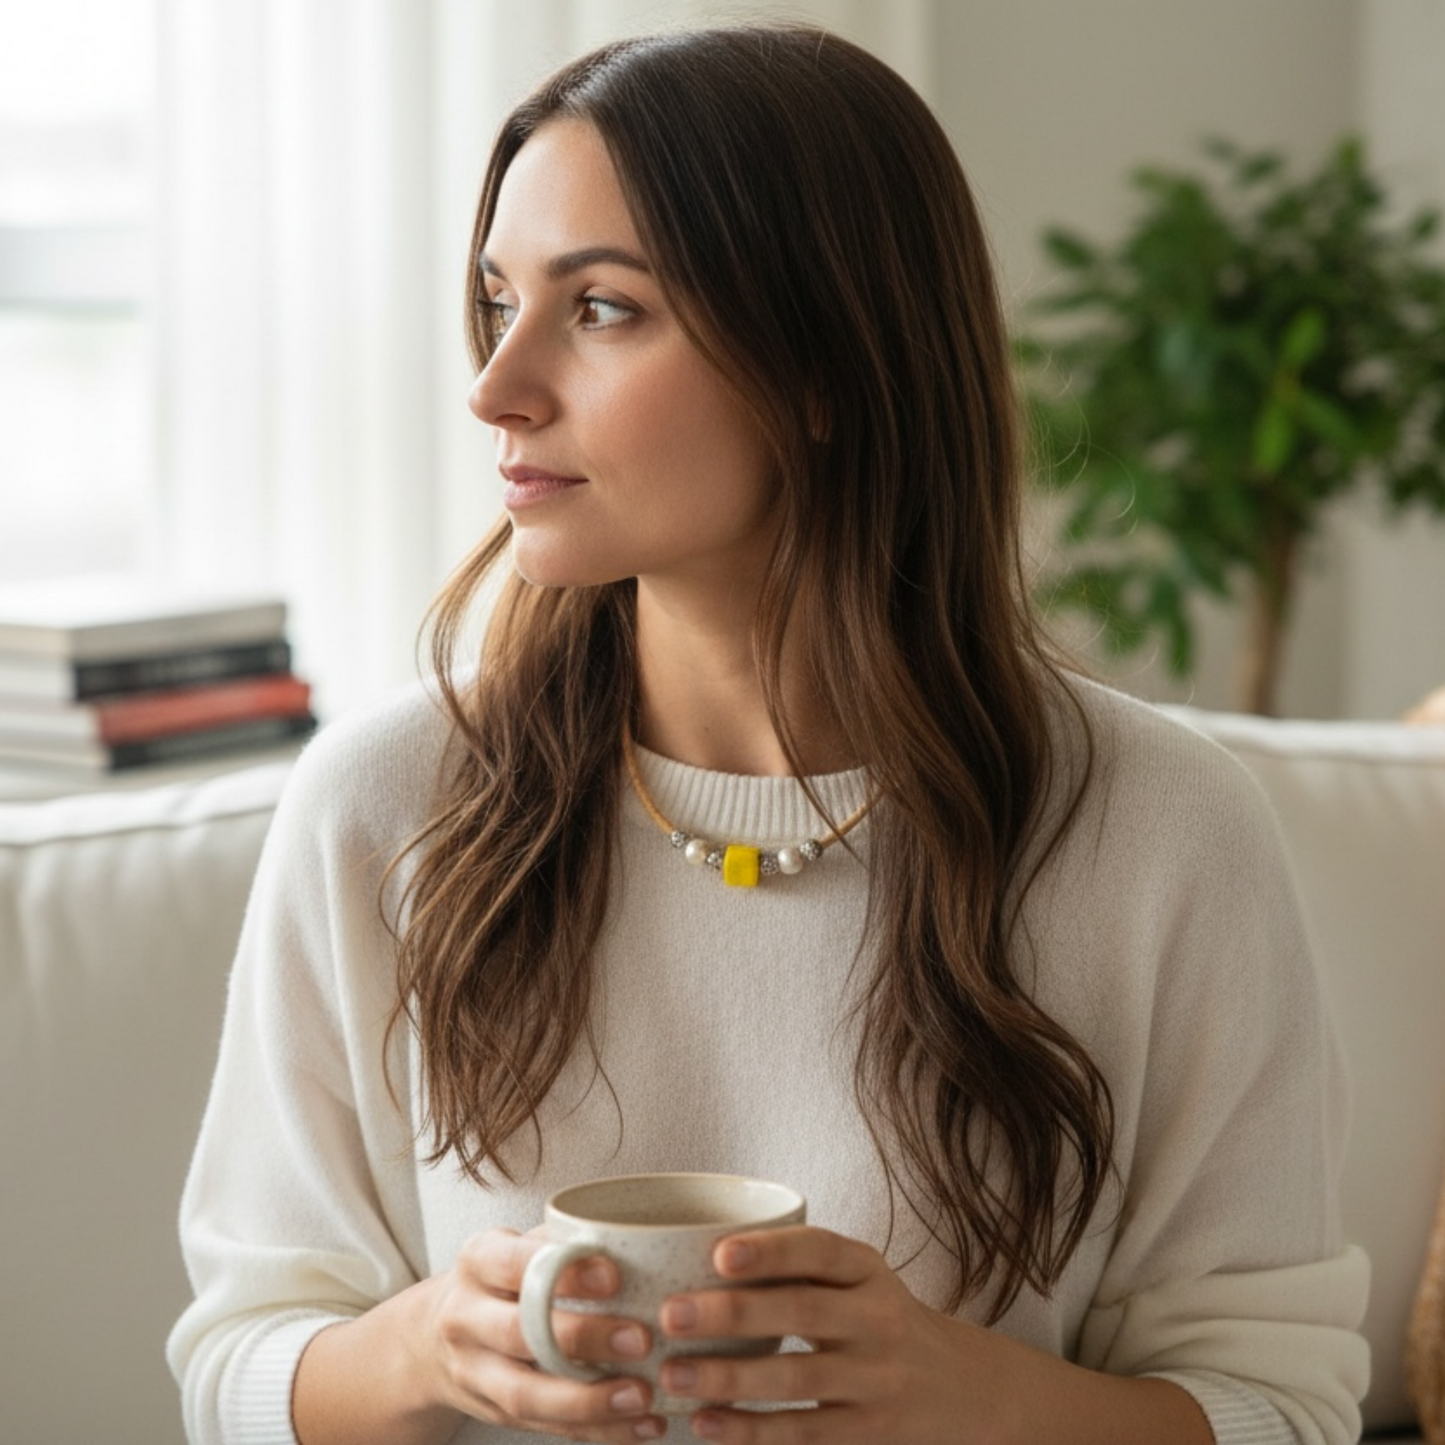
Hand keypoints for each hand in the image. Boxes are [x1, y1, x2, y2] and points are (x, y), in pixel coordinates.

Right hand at [423, 1226, 667, 1441]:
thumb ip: (564, 1239)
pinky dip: (597, 1430)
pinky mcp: (493, 1412)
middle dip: (582, 1339)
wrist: (434, 1334)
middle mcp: (466, 1317)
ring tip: (642, 1395)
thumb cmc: (502, 1278)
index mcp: (478, 1262)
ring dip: (589, 1402)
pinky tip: (641, 1423)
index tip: (615, 1277)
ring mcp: (474, 1372)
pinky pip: (545, 1427)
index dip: (564, 1273)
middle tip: (640, 1339)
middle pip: (520, 1333)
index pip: (516, 1264)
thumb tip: (639, 1239)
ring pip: (526, 1395)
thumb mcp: (518, 1244)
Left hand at [652, 1226, 1207, 1444]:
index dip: (772, 1249)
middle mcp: (878, 1320)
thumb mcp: (859, 1281)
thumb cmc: (877, 1319)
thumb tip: (699, 1254)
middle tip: (671, 1316)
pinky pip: (804, 1432)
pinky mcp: (870, 1431)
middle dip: (733, 1314)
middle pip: (803, 1311)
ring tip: (674, 1378)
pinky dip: (752, 1430)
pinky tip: (707, 1426)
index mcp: (869, 1271)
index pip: (821, 1250)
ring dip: (730, 1380)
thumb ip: (801, 1266)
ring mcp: (877, 1380)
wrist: (963, 1388)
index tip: (719, 1252)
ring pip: (797, 1379)